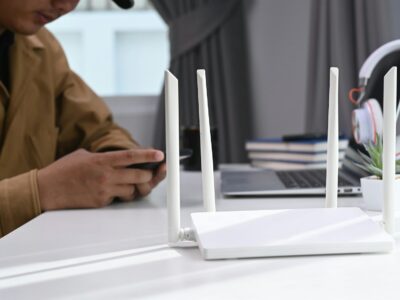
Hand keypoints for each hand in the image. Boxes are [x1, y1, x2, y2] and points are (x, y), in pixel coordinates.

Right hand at [37, 148, 163, 210]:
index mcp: (102, 160)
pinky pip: (118, 199)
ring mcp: (104, 190)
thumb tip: (118, 160)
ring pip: (132, 191)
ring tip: (127, 182)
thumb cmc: (64, 171)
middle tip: (150, 172)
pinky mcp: (101, 202)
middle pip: (139, 176)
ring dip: (134, 187)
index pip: (131, 156)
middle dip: (148, 175)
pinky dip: (119, 195)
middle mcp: (106, 175)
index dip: (148, 155)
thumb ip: (104, 157)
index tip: (160, 154)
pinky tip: (110, 190)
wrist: (47, 190)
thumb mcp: (84, 155)